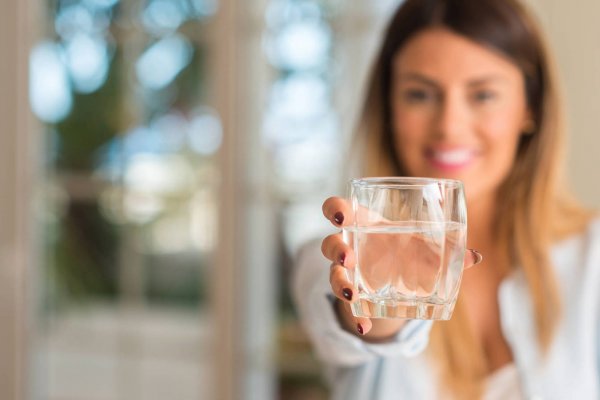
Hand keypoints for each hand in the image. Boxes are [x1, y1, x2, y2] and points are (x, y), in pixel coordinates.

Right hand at [321, 196, 482, 338]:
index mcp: (364, 224)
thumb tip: (475, 257)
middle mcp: (350, 246)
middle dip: (336, 249)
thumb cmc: (408, 251)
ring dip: (340, 283)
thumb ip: (446, 252)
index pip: (337, 209)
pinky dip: (355, 317)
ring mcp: (348, 272)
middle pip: (329, 243)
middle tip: (349, 258)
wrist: (398, 280)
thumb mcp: (424, 249)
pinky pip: (347, 307)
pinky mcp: (352, 296)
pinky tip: (364, 326)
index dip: (334, 210)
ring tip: (353, 293)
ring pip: (333, 274)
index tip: (342, 217)